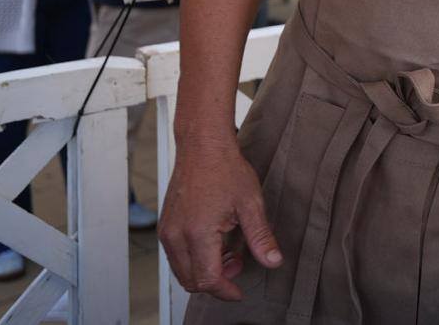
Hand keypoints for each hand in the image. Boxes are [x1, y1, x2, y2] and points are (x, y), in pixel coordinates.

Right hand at [159, 138, 282, 300]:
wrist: (202, 146)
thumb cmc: (225, 169)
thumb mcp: (251, 204)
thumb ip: (261, 238)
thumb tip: (273, 261)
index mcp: (197, 233)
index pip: (207, 279)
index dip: (225, 291)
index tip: (239, 292)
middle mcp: (176, 236)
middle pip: (191, 281)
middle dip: (216, 282)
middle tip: (239, 265)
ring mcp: (167, 231)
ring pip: (182, 271)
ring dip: (205, 271)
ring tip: (230, 253)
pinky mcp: (165, 226)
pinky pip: (176, 256)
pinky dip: (195, 259)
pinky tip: (215, 244)